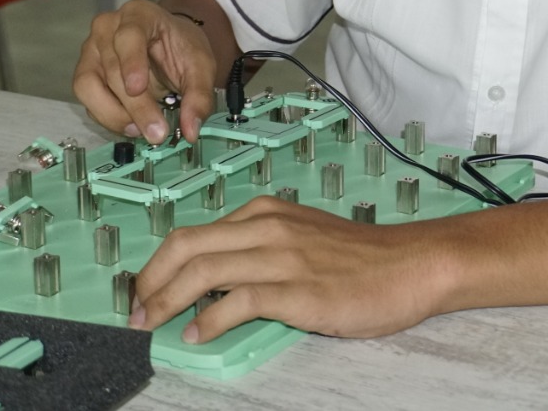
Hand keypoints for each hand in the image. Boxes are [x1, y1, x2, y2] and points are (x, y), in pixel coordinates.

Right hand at [72, 0, 215, 143]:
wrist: (170, 45)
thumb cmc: (181, 48)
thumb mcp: (201, 67)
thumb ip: (199, 96)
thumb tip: (191, 130)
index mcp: (139, 15)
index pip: (128, 35)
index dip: (131, 62)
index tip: (137, 88)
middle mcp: (108, 28)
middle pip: (112, 68)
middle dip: (135, 106)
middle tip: (156, 132)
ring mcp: (91, 50)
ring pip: (88, 86)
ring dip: (114, 115)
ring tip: (142, 130)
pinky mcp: (86, 73)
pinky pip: (88, 101)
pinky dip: (108, 118)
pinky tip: (132, 126)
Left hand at [128, 196, 448, 342]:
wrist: (413, 265)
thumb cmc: (361, 259)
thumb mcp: (302, 237)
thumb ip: (260, 249)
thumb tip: (214, 283)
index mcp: (266, 212)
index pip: (192, 233)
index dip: (158, 264)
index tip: (143, 290)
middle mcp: (268, 227)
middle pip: (186, 246)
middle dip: (150, 281)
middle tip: (135, 310)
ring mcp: (283, 257)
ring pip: (204, 270)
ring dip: (167, 301)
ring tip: (151, 324)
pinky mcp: (299, 289)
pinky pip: (238, 301)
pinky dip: (208, 319)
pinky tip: (197, 334)